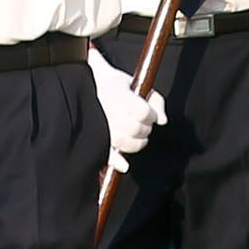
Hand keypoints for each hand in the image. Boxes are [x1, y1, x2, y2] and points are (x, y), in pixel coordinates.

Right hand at [87, 47, 166, 175]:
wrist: (85, 85)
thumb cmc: (113, 84)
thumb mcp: (136, 82)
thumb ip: (155, 99)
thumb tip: (163, 121)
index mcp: (119, 95)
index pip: (143, 112)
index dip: (151, 114)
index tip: (149, 113)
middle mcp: (109, 112)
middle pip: (136, 128)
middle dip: (145, 128)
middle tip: (143, 124)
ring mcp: (101, 127)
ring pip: (124, 143)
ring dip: (136, 143)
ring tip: (136, 136)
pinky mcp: (95, 138)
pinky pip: (105, 154)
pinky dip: (116, 162)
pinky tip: (124, 165)